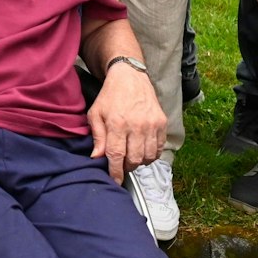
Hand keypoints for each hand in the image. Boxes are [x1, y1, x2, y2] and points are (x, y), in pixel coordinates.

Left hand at [87, 63, 165, 183]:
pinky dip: (152, 155)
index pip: (117, 155)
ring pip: (148, 156)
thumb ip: (97, 137)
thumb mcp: (95, 114)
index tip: (115, 180)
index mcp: (117, 124)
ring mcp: (152, 124)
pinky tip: (143, 150)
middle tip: (122, 165)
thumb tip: (97, 158)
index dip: (116, 172)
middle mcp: (136, 125)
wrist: (130, 77)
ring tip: (132, 157)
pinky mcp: (162, 123)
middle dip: (127, 167)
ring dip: (139, 162)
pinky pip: (159, 148)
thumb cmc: (109, 97)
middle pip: (134, 159)